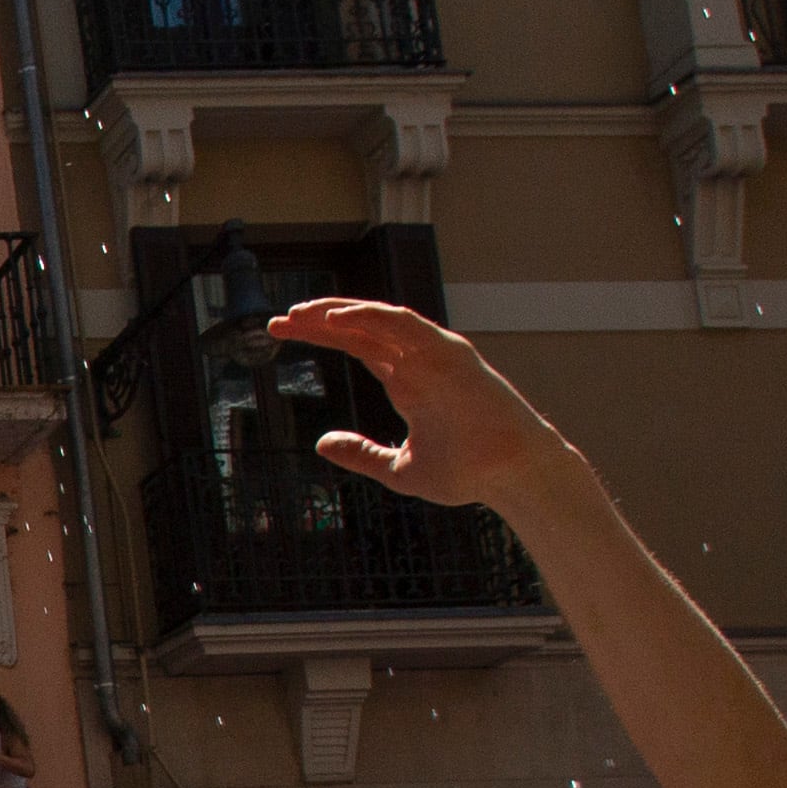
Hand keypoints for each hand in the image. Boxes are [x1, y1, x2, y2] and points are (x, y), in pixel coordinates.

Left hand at [272, 300, 580, 511]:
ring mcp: (435, 354)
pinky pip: (405, 323)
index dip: (321, 335)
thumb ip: (361, 453)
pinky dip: (370, 316)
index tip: (279, 334)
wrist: (509, 476)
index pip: (357, 345)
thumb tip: (321, 442)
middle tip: (277, 320)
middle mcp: (418, 362)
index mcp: (407, 382)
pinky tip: (337, 317)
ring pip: (380, 319)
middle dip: (319, 320)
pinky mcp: (450, 351)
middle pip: (361, 328)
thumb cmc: (466, 472)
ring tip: (300, 313)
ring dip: (339, 311)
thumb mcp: (397, 468)